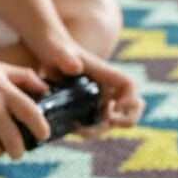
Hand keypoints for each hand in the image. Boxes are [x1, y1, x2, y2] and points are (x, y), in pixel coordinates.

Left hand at [29, 35, 144, 135]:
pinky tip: (71, 128)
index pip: (128, 86)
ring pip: (111, 120)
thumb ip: (65, 58)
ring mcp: (98, 98)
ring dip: (100, 129)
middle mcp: (106, 87)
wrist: (46, 51)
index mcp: (105, 74)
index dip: (129, 99)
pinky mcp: (85, 106)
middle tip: (105, 123)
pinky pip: (94, 122)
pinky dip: (88, 129)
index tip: (114, 107)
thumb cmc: (54, 48)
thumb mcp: (58, 53)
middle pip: (130, 107)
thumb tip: (76, 68)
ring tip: (77, 129)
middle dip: (124, 120)